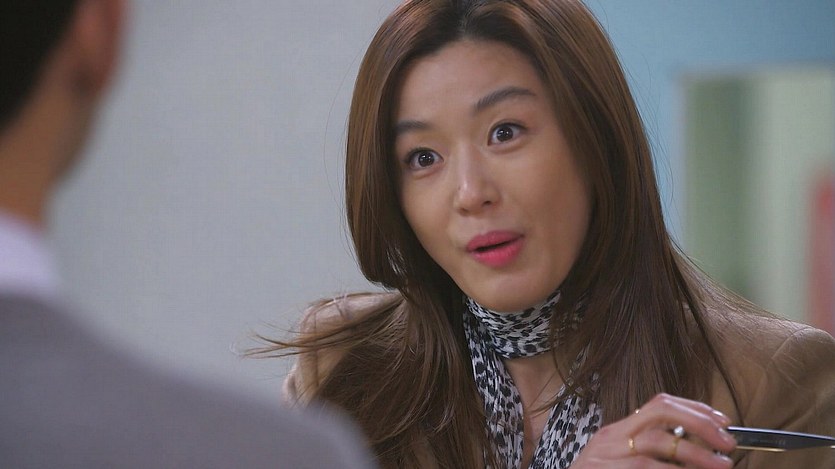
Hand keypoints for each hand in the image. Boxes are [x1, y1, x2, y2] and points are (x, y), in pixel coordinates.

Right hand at [571, 393, 736, 467]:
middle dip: (699, 423)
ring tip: (720, 465)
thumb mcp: (621, 462)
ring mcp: (607, 456)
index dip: (695, 409)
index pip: (659, 404)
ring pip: (656, 442)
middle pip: (660, 413)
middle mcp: (611, 438)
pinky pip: (644, 468)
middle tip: (726, 443)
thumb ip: (650, 454)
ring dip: (694, 453)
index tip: (723, 422)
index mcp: (618, 431)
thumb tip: (697, 451)